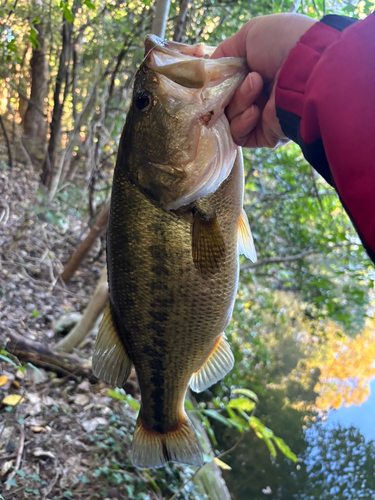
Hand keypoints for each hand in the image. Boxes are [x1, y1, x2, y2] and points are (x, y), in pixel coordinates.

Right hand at [213, 13, 316, 147]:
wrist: (306, 70)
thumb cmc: (281, 45)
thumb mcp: (249, 34)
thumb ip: (226, 52)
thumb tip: (209, 73)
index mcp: (257, 73)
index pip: (226, 84)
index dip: (217, 82)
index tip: (214, 77)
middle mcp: (260, 96)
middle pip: (224, 102)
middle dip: (227, 91)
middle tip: (241, 78)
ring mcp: (261, 117)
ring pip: (229, 118)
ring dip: (238, 101)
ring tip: (257, 85)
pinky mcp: (264, 135)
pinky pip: (238, 135)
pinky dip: (242, 122)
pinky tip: (255, 111)